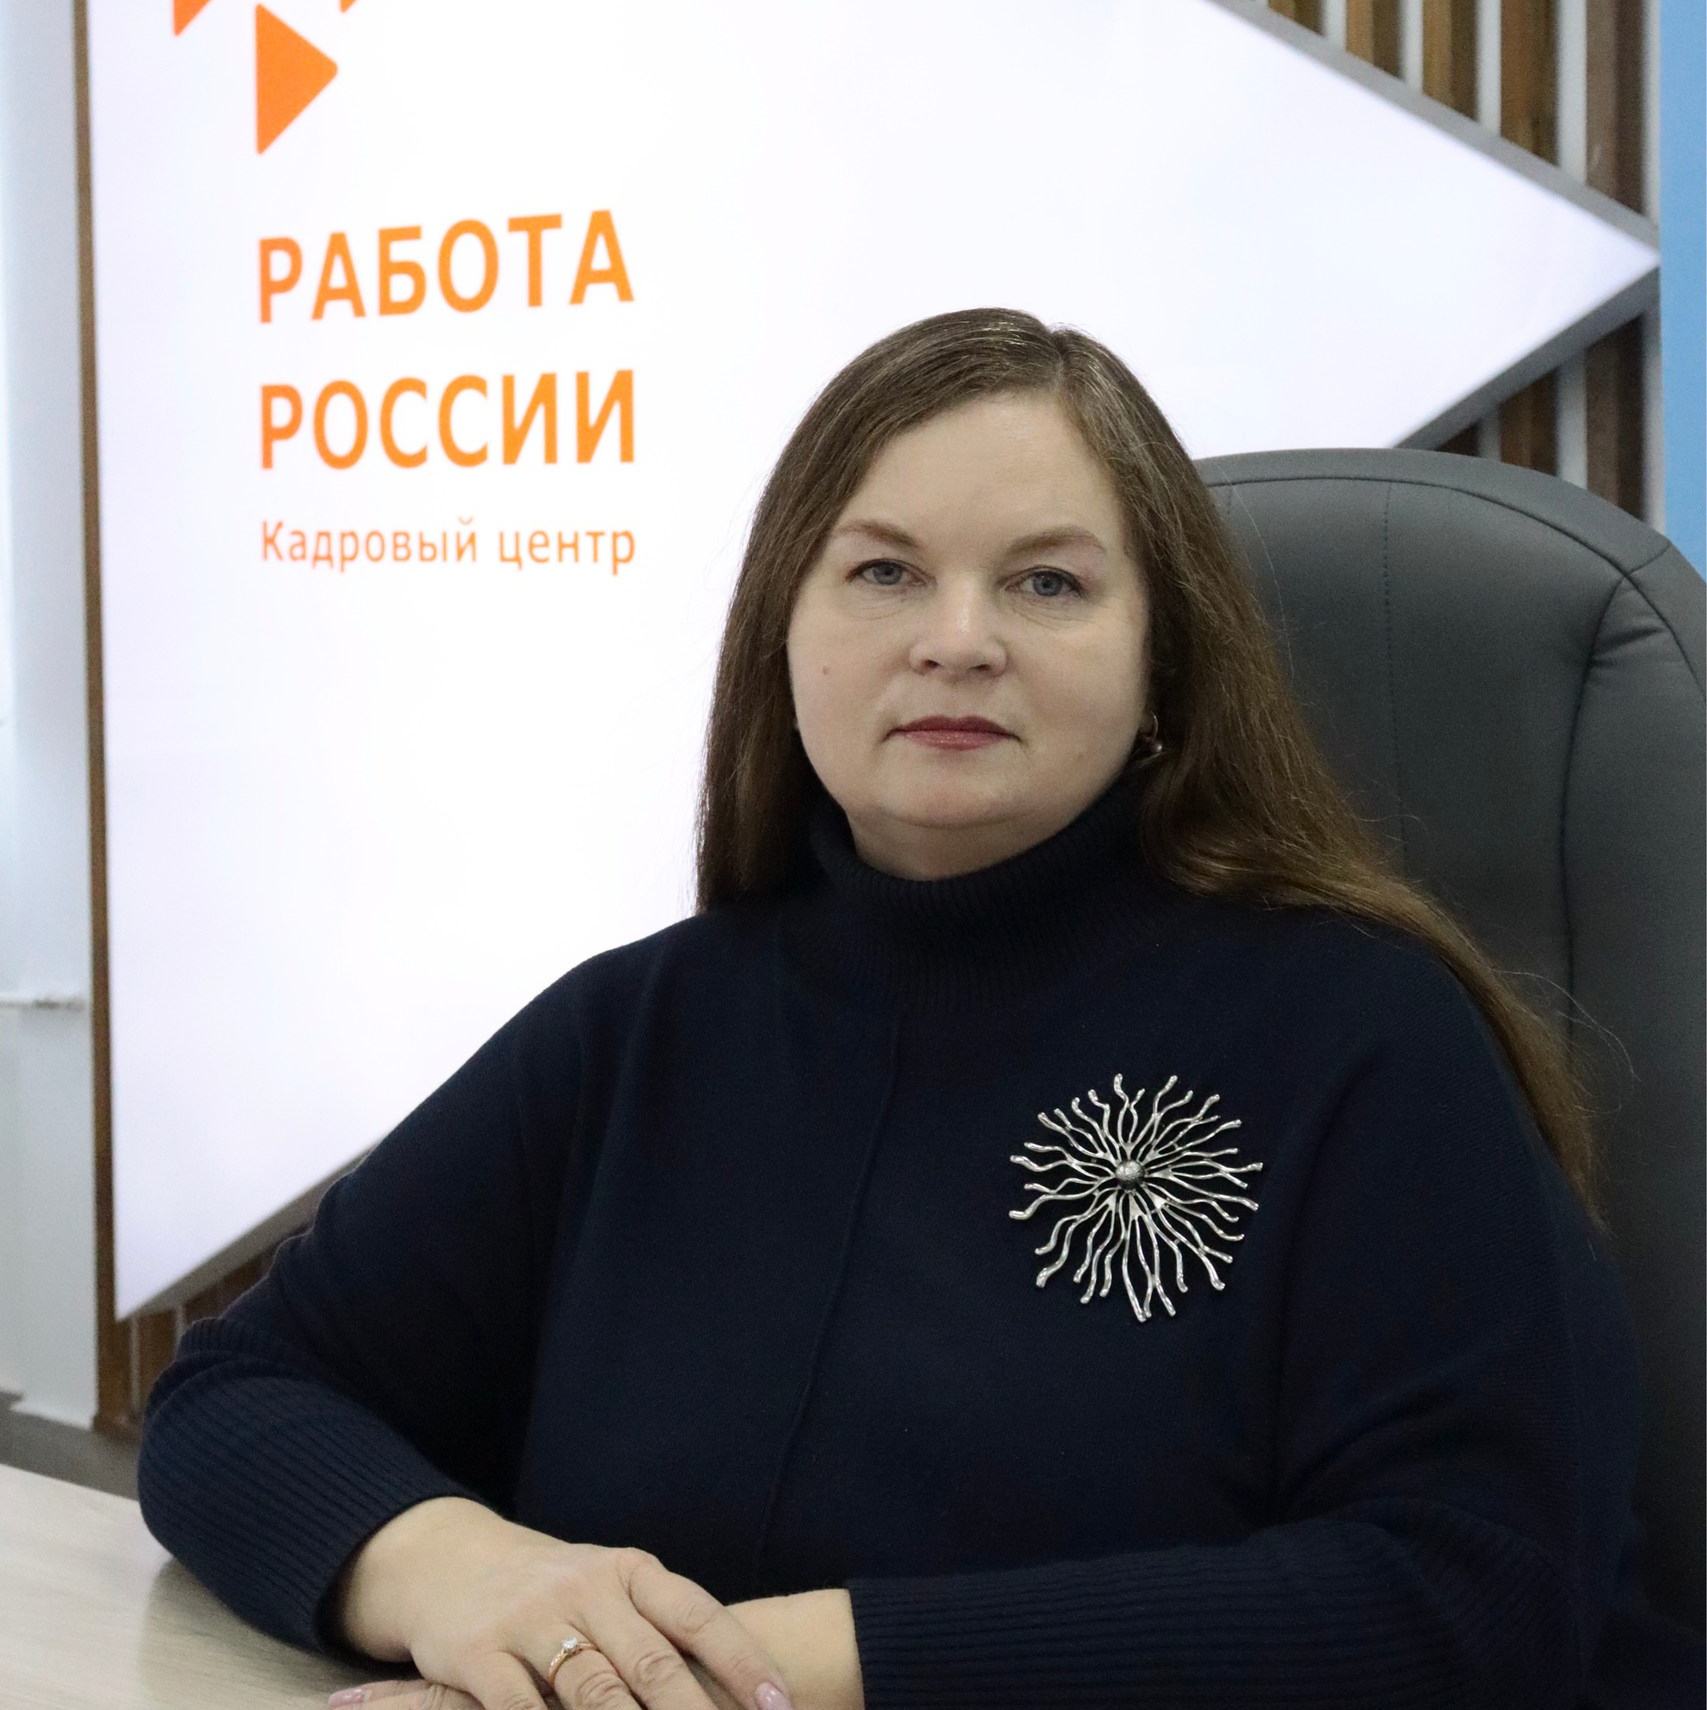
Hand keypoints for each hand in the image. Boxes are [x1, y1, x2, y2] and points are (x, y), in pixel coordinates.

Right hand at [329, 1496, 795, 1709]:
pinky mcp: (478, 1654)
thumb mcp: (608, 1588)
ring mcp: (530, 1619)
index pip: (697, 1616)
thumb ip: (658, 1628)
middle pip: (653, 1662)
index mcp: (628, 1570)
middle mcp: (585, 1587)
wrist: (447, 1559)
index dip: (742, 1662)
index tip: (781, 1706)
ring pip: (594, 1693)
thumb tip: (738, 1681)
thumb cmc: (551, 1589)